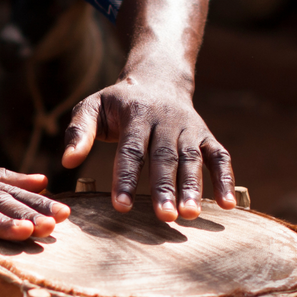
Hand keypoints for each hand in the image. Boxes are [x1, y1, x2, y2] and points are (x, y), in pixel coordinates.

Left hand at [61, 80, 234, 221]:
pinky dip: (227, 179)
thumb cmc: (118, 103)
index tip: (121, 206)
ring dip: (193, 187)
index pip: (130, 149)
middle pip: (165, 158)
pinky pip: (220, 156)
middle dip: (165, 188)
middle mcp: (166, 121)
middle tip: (164, 217)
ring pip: (193, 159)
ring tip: (190, 215)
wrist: (158, 79)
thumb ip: (78, 132)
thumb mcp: (92, 106)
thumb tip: (67, 161)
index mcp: (136, 114)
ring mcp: (189, 129)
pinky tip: (229, 205)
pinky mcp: (206, 136)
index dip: (125, 178)